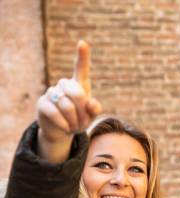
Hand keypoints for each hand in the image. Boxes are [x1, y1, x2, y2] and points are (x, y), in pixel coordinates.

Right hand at [36, 41, 101, 161]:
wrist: (63, 130)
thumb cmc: (80, 119)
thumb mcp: (91, 116)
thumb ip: (94, 109)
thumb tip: (91, 104)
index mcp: (79, 84)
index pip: (81, 68)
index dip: (82, 56)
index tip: (83, 43)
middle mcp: (64, 85)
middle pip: (77, 93)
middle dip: (84, 111)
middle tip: (85, 123)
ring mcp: (52, 92)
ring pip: (67, 106)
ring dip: (75, 120)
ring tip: (76, 127)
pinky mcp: (42, 103)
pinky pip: (55, 112)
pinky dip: (64, 123)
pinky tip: (67, 128)